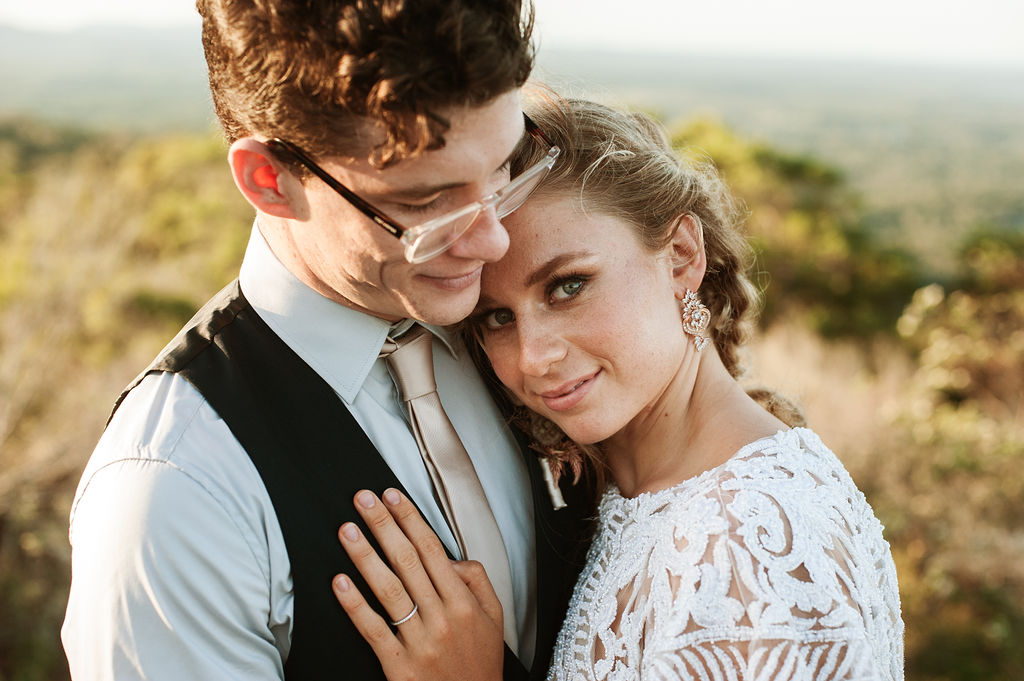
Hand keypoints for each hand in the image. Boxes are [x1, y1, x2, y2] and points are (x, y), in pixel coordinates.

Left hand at [333, 488, 503, 680]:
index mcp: (463, 603)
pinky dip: (355, 605)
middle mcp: (442, 618)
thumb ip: (476, 581)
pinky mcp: (398, 665)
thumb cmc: (479, 663)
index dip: (410, 519)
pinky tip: (340, 583)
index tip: (392, 497)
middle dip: (383, 525)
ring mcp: (419, 642)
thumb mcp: (494, 617)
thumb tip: (450, 558)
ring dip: (365, 555)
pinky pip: (373, 629)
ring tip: (347, 530)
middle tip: (364, 500)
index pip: (431, 549)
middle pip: (407, 561)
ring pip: (388, 589)